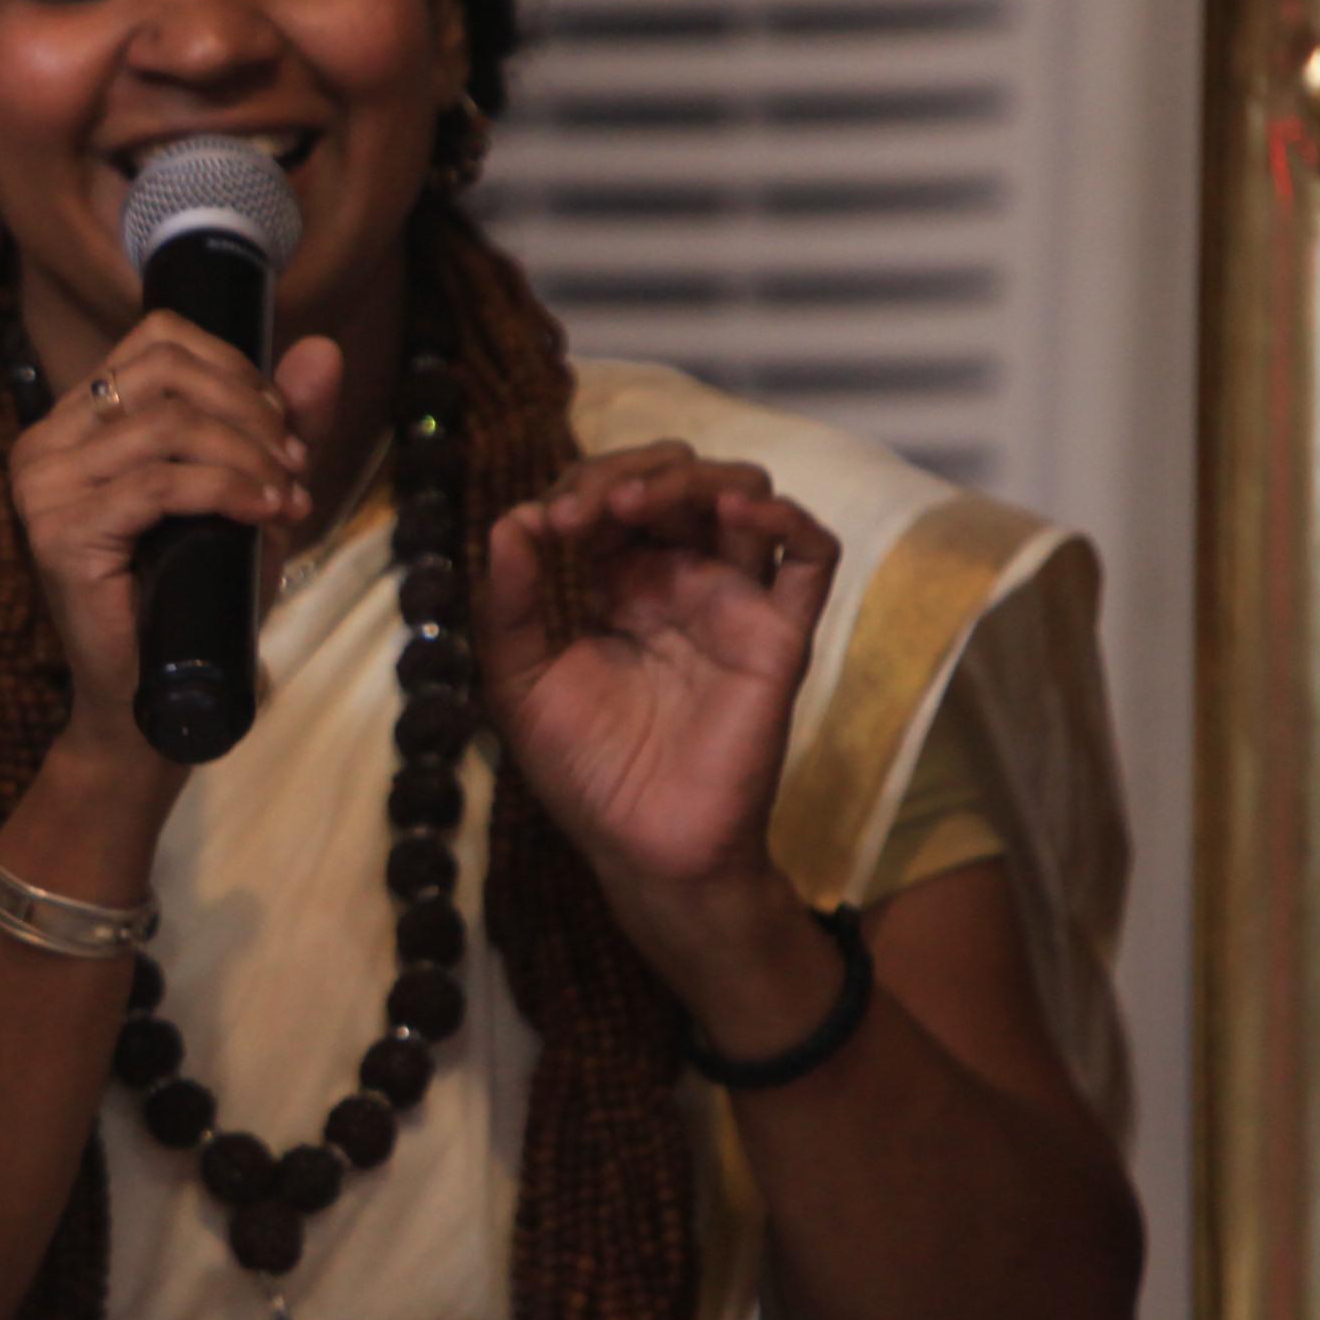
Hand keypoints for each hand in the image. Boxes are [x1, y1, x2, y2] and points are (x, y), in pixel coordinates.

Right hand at [10, 315, 347, 757]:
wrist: (154, 695)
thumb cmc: (196, 591)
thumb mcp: (247, 492)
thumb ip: (280, 422)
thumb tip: (321, 350)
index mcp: (74, 421)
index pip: (157, 339)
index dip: (233, 367)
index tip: (280, 425)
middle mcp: (44, 442)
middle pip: (164, 373)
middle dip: (249, 411)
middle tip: (293, 464)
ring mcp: (43, 487)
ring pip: (167, 424)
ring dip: (247, 456)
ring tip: (285, 497)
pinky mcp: (59, 533)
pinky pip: (159, 484)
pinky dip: (227, 489)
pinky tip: (264, 513)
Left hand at [472, 442, 840, 897]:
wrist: (644, 846)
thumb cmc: (584, 770)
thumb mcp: (518, 683)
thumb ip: (508, 605)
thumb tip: (509, 520)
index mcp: (618, 583)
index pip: (611, 498)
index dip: (578, 491)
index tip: (544, 526)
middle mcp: (680, 580)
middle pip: (677, 479)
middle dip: (627, 473)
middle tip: (584, 512)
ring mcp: (734, 601)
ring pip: (744, 495)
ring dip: (694, 479)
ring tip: (637, 506)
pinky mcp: (780, 635)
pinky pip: (812, 556)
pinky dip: (786, 517)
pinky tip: (736, 512)